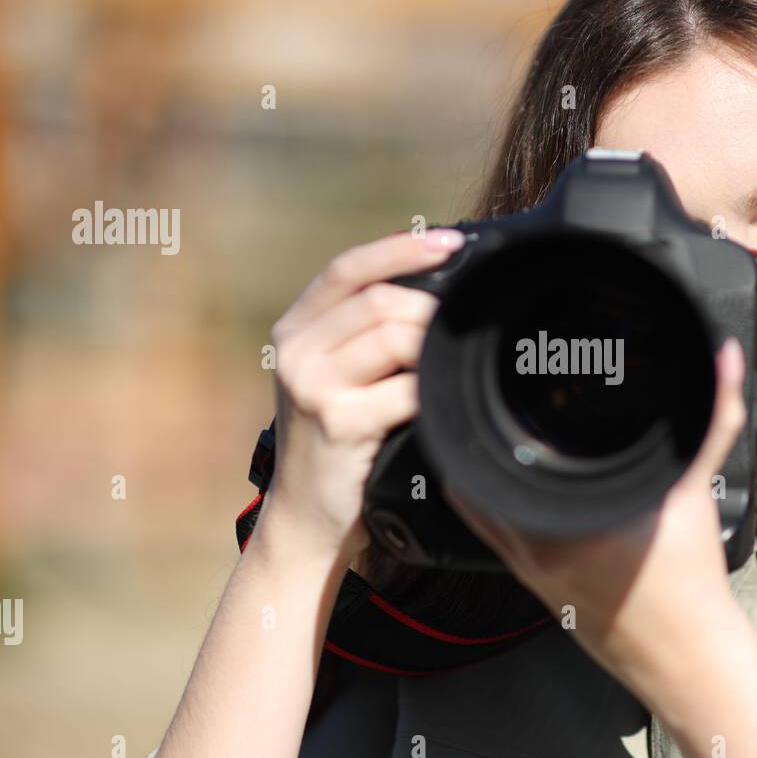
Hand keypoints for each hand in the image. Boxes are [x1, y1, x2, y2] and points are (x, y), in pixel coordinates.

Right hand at [253, 227, 463, 573]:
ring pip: (393, 337)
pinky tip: (440, 398)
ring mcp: (312, 387)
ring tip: (451, 362)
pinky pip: (404, 389)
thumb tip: (435, 291)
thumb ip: (362, 334)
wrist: (306, 516)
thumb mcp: (332, 377)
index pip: (349, 269)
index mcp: (295, 330)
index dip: (400, 249)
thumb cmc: (336, 444)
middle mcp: (296, 351)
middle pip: (379, 301)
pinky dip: (431, 389)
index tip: (449, 241)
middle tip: (461, 326)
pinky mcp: (338, 422)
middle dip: (430, 309)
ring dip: (434, 345)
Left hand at [448, 338, 748, 688]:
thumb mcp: (697, 492)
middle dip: (485, 435)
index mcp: (562, 523)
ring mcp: (526, 570)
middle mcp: (531, 547)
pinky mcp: (533, 584)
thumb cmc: (689, 588)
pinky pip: (491, 532)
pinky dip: (494, 501)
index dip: (492, 414)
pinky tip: (518, 483)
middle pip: (472, 478)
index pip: (499, 456)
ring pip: (473, 507)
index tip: (497, 384)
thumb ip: (712, 417)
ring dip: (481, 469)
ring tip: (499, 432)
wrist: (687, 657)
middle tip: (496, 399)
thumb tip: (722, 361)